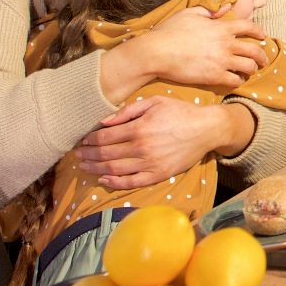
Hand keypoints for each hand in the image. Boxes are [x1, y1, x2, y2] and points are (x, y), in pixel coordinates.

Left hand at [76, 94, 235, 189]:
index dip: (90, 140)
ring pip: (114, 169)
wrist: (207, 129)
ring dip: (96, 168)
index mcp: (139, 128)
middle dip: (88, 155)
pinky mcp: (159, 174)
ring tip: (85, 166)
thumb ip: (127, 111)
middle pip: (105, 154)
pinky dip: (114, 182)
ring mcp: (150, 163)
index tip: (82, 141)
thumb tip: (104, 122)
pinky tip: (104, 179)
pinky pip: (131, 182)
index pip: (104, 137)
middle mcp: (142, 147)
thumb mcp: (154, 102)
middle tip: (78, 155)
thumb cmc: (180, 112)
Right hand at [131, 5, 267, 88]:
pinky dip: (239, 81)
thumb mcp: (190, 13)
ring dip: (252, 69)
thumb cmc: (170, 31)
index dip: (259, 32)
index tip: (262, 36)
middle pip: (254, 50)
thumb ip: (210, 10)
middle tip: (263, 60)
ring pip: (249, 67)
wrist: (157, 52)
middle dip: (262, 55)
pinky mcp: (214, 76)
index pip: (249, 27)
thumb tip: (225, 7)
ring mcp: (221, 61)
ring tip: (250, 71)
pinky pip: (235, 80)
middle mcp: (225, 44)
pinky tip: (236, 80)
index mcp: (221, 27)